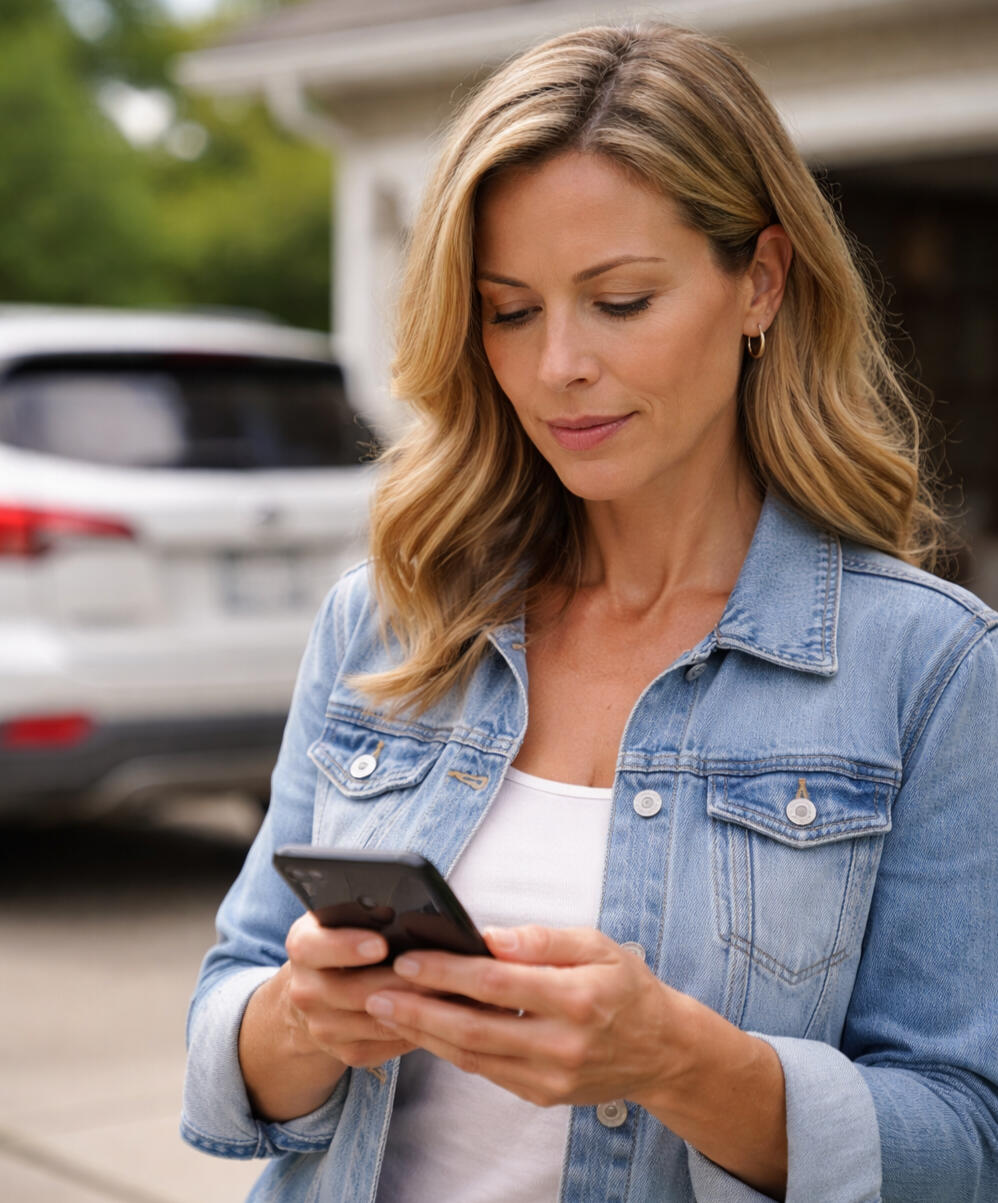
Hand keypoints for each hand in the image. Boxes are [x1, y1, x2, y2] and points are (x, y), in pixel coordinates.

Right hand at [279, 913, 426, 1069]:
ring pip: (376, 1021)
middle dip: (401, 981)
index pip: (315, 947)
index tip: (380, 944)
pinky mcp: (344, 1051)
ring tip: (448, 992)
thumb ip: (365, 914)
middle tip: (438, 972)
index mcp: (304, 946)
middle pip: (355, 991)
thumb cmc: (343, 943)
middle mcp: (305, 990)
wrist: (318, 990)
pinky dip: (413, 1031)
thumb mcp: (343, 920)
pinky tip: (437, 1016)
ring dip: (415, 1009)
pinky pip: (385, 1045)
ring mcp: (322, 1026)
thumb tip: (405, 911)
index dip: (347, 946)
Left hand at [362, 924, 694, 1106]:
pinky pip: (486, 1072)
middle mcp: (562, 1044)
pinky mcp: (542, 1095)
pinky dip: (451, 1051)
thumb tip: (491, 936)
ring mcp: (551, 1077)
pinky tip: (425, 1031)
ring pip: (474, 1056)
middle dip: (419, 1009)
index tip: (410, 958)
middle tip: (376, 992)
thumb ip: (542, 940)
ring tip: (386, 1012)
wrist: (661, 1050)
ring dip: (424, 1034)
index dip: (448, 972)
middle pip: (475, 1027)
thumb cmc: (625, 988)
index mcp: (577, 998)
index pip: (498, 984)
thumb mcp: (596, 945)